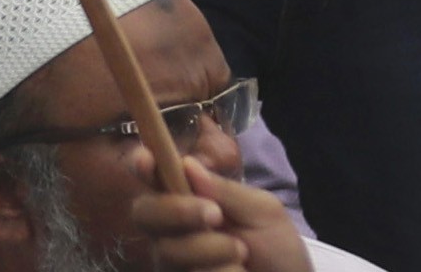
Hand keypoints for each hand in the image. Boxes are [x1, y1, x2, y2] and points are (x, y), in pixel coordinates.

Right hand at [130, 166, 313, 271]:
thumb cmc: (276, 250)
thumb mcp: (261, 213)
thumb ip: (226, 192)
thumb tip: (187, 164)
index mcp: (192, 205)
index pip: (156, 183)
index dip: (144, 168)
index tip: (146, 159)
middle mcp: (172, 234)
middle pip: (146, 213)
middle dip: (180, 211)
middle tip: (216, 215)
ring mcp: (170, 264)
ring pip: (169, 250)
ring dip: (214, 251)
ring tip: (242, 255)